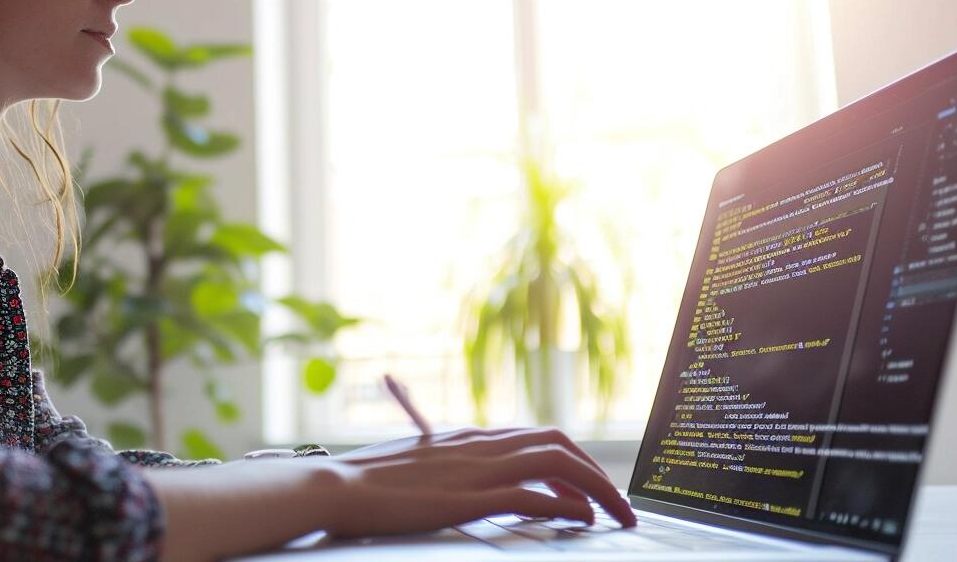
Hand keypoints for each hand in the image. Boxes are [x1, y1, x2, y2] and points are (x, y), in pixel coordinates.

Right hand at [322, 426, 636, 538]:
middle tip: (618, 503)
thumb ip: (448, 463)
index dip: (575, 458)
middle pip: (558, 443)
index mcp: (469, 436)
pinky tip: (581, 520)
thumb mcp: (417, 462)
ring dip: (596, 487)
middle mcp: (479, 445)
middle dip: (598, 472)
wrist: (338, 486)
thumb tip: (473, 479)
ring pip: (555, 463)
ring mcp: (475, 470)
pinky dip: (564, 505)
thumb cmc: (369, 480)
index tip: (592, 485)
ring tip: (616, 515)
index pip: (538, 436)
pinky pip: (530, 496)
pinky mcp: (467, 498)